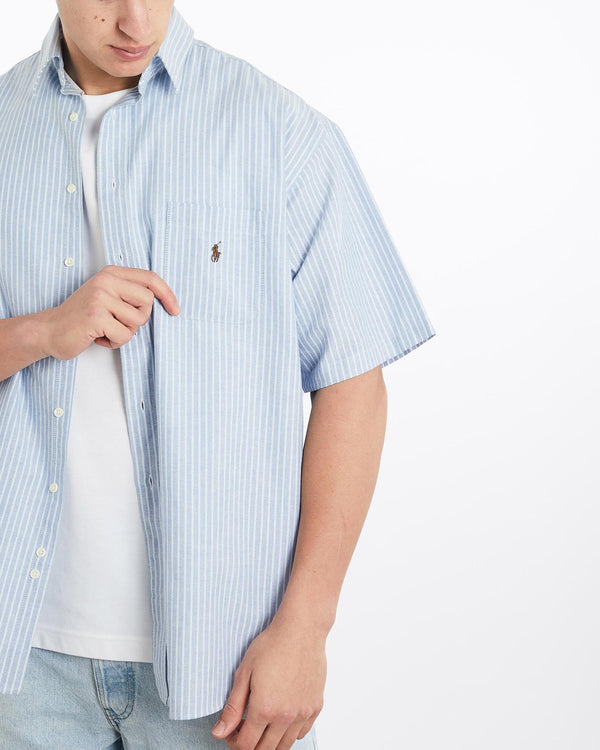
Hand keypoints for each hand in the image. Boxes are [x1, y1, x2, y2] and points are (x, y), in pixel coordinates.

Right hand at [39, 265, 179, 359]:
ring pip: (138, 321)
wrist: (50, 330)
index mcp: (111, 273)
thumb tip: (161, 299)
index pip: (150, 278)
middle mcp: (106, 281)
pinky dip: (115, 343)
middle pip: (147, 301)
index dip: (167, 294)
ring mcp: (100, 298)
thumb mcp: (106, 296)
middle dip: (139, 319)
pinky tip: (99, 338)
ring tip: (107, 330)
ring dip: (125, 332)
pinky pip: (125, 335)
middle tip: (120, 323)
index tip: (174, 309)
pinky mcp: (96, 317)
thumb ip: (128, 293)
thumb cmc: (81, 317)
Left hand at [211, 617, 326, 749]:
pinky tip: (281, 717)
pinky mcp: (316, 707)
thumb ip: (232, 707)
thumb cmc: (272, 645)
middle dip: (250, 745)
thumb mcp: (244, 672)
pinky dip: (289, 733)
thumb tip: (219, 732)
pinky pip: (301, 733)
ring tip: (262, 724)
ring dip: (270, 742)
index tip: (231, 732)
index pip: (246, 745)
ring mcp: (303, 713)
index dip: (233, 742)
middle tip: (244, 729)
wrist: (302, 630)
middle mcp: (286, 716)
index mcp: (265, 708)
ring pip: (284, 746)